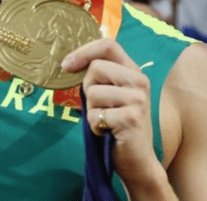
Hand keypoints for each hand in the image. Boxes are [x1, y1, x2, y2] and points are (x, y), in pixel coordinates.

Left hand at [62, 39, 160, 188]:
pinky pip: (94, 115)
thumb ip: (100, 77)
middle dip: (87, 89)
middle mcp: (139, 81)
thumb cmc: (118, 127)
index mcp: (134, 71)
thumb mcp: (111, 95)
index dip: (84, 52)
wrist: (138, 161)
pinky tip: (107, 132)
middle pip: (96, 68)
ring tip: (106, 121)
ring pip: (93, 92)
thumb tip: (69, 64)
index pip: (108, 46)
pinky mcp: (130, 117)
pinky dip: (94, 127)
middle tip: (99, 107)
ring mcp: (137, 99)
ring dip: (91, 111)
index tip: (67, 65)